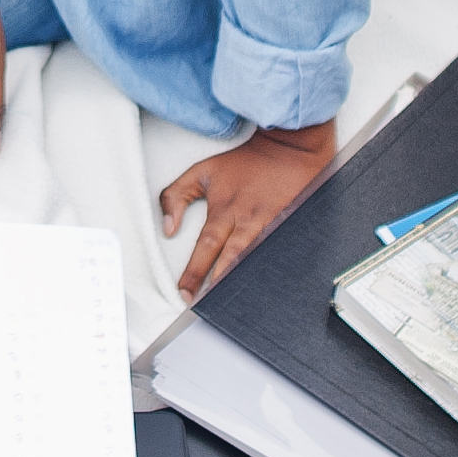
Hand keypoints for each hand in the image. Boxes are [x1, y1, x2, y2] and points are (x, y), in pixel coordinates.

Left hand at [162, 119, 337, 296]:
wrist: (288, 148)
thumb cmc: (245, 162)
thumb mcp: (201, 171)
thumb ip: (176, 196)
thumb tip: (168, 227)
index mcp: (224, 210)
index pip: (205, 247)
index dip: (193, 272)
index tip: (184, 292)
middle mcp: (247, 221)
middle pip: (230, 260)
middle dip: (216, 286)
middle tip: (204, 308)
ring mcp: (270, 225)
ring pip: (253, 260)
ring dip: (242, 282)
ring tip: (231, 306)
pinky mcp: (289, 227)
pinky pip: (276, 254)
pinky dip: (269, 270)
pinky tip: (264, 288)